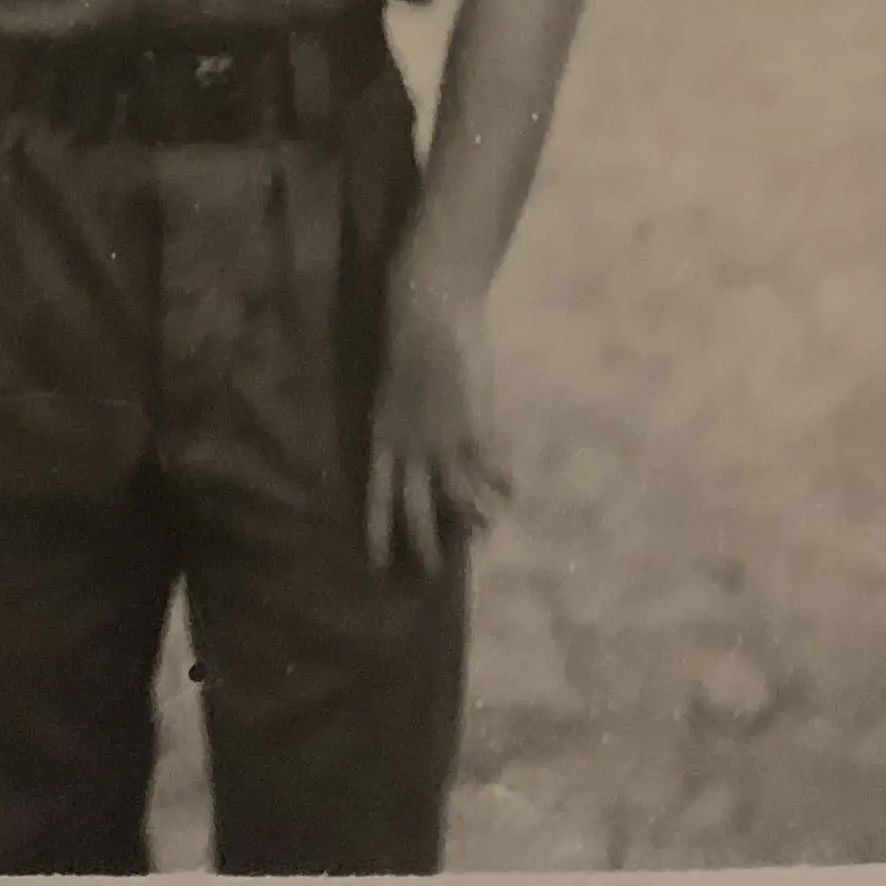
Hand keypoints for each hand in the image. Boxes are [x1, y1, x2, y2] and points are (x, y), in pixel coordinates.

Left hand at [365, 262, 511, 578]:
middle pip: (416, 508)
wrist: (428, 313)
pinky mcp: (475, 428)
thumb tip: (416, 451)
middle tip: (431, 572)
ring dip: (471, 520)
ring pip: (457, 498)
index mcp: (382, 435)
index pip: (377, 494)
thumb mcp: (394, 390)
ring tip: (482, 536)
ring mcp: (444, 441)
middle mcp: (410, 447)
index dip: (378, 530)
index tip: (379, 565)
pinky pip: (490, 469)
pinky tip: (509, 493)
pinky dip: (501, 483)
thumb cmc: (407, 341)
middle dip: (424, 543)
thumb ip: (402, 423)